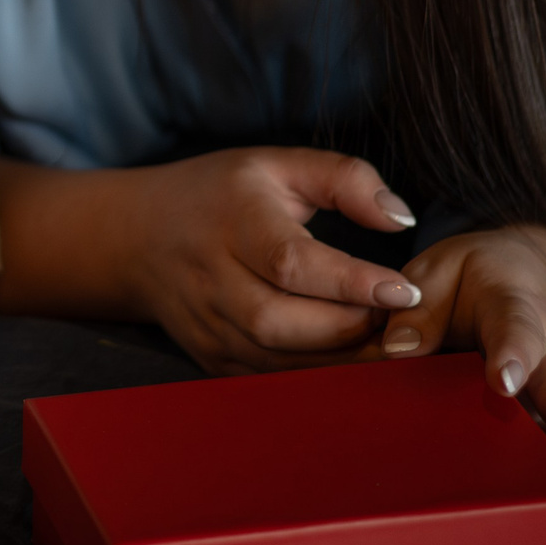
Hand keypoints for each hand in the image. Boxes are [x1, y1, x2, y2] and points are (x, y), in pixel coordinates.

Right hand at [111, 148, 426, 373]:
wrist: (140, 238)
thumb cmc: (222, 195)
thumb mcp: (278, 164)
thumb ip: (346, 179)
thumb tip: (402, 219)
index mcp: (231, 221)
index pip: (289, 261)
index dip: (350, 281)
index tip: (405, 289)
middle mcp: (211, 279)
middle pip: (280, 322)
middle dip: (351, 328)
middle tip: (402, 319)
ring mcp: (208, 326)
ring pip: (278, 360)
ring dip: (342, 359)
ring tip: (387, 342)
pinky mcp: (213, 359)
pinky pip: (271, 380)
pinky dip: (317, 376)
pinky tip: (352, 360)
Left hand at [366, 225, 545, 494]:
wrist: (534, 279)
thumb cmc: (477, 279)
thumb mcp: (442, 270)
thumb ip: (419, 307)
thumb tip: (395, 351)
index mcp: (514, 307)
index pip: (517, 328)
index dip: (514, 354)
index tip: (505, 382)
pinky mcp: (543, 419)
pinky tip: (538, 513)